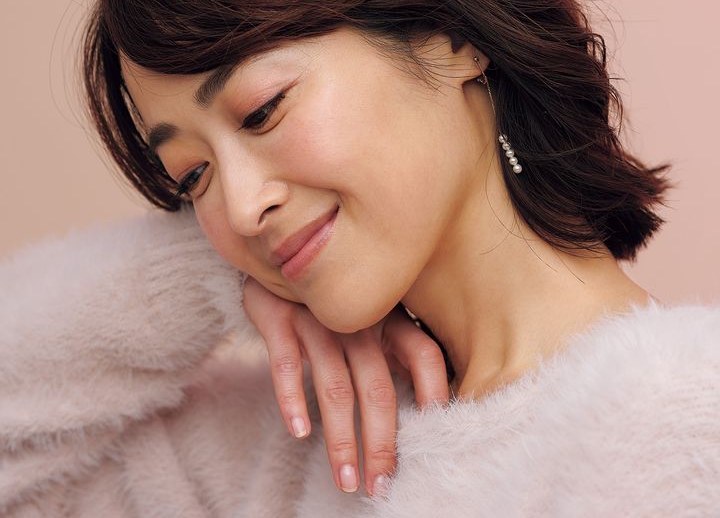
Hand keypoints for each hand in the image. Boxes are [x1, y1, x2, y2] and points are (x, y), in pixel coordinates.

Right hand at [242, 275, 449, 496]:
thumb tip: (427, 399)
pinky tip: (299, 433)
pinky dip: (293, 400)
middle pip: (379, 386)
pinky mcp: (281, 319)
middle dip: (381, 443)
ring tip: (345, 480)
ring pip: (335, 386)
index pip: (425, 354)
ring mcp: (318, 319)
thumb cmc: (334, 301)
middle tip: (380, 486)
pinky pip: (286, 365)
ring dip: (341, 439)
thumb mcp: (371, 315)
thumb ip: (394, 348)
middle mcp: (358, 319)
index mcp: (389, 317)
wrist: (282, 257)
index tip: (435, 440)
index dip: (435, 394)